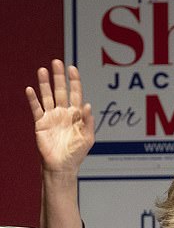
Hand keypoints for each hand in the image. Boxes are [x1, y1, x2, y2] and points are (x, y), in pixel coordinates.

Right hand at [25, 59, 93, 173]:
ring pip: (47, 96)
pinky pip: (36, 108)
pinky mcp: (41, 123)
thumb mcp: (88, 138)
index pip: (75, 94)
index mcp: (76, 115)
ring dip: (45, 83)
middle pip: (60, 90)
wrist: (62, 166)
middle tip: (57, 62)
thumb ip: (88, 122)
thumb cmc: (77, 153)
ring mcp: (51, 117)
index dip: (74, 81)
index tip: (72, 68)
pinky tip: (30, 89)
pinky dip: (33, 99)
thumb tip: (87, 105)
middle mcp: (63, 113)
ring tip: (43, 70)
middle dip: (59, 77)